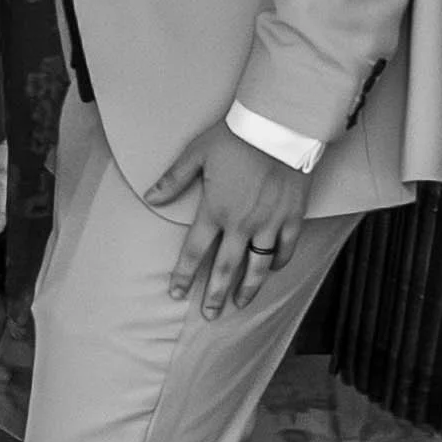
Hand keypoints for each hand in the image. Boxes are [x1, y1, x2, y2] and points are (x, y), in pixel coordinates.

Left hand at [143, 120, 310, 316]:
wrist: (278, 126)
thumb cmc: (234, 137)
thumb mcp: (196, 153)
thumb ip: (173, 179)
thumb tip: (150, 197)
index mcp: (215, 210)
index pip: (195, 252)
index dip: (184, 275)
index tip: (176, 293)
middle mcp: (241, 224)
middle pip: (226, 268)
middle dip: (215, 294)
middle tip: (210, 315)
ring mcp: (269, 223)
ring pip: (258, 266)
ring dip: (248, 288)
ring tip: (240, 304)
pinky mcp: (292, 217)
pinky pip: (285, 248)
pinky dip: (278, 262)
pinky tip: (272, 270)